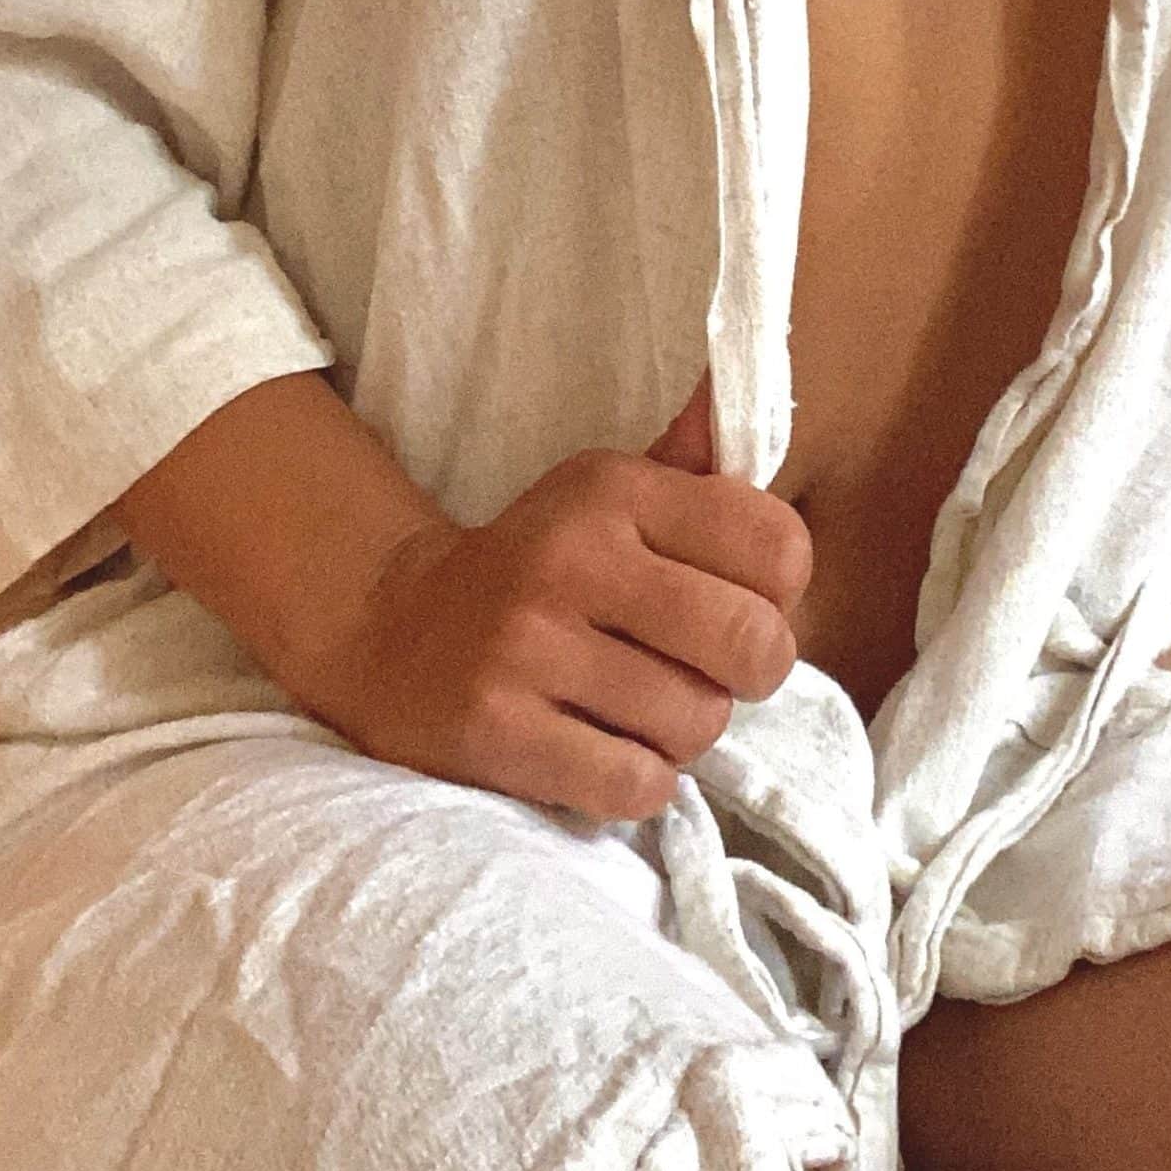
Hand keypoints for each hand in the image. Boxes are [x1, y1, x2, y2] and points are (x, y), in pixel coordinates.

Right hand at [288, 369, 811, 821]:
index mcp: (616, 490)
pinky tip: (600, 750)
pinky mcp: (496, 731)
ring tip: (637, 710)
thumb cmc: (539, 569)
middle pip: (754, 644)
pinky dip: (635, 783)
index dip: (778, 593)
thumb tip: (744, 384)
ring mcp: (529, 646)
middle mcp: (574, 557)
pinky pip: (636, 785)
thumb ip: (692, 464)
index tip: (735, 604)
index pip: (779, 547)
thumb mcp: (607, 495)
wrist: (391, 631)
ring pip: (698, 722)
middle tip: (700, 673)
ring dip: (682, 734)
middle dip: (746, 675)